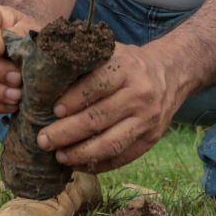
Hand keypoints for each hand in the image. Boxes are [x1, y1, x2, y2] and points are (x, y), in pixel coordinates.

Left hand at [35, 44, 181, 174]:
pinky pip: (122, 157)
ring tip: (58, 156)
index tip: (53, 110)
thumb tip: (44, 76)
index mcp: (126, 68)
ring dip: (80, 153)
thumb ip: (84, 61)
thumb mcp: (111, 51)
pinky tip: (78, 164)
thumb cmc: (129, 63)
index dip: (72, 100)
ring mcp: (147, 119)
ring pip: (110, 143)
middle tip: (43, 139)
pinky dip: (98, 165)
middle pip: (98, 119)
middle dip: (66, 132)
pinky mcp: (151, 138)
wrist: (171, 73)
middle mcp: (139, 95)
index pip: (95, 86)